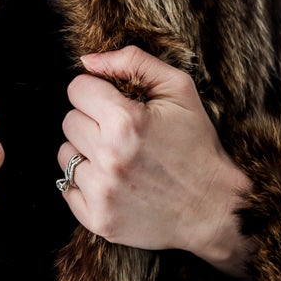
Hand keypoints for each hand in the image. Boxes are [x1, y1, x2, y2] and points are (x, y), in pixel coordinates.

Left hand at [55, 46, 253, 274]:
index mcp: (126, 121)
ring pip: (65, 154)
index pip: (77, 89)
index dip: (98, 92)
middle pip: (69, 121)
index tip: (116, 104)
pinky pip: (67, 188)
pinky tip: (115, 183)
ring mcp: (102, 192)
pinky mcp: (98, 219)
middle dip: (92, 122)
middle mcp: (109, 157)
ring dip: (87, 153)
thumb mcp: (179, 90)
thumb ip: (133, 62)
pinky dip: (85, 184)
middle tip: (122, 134)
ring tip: (119, 159)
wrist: (215, 207)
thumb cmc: (197, 145)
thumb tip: (87, 61)